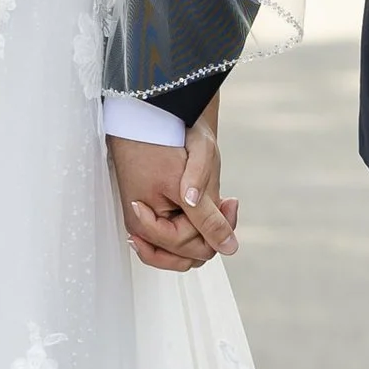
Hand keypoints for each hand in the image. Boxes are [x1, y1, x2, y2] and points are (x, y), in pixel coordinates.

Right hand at [108, 117, 237, 271]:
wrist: (152, 114)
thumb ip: (209, 216)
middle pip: (188, 254)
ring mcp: (143, 223)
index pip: (192, 248)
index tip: (228, 200)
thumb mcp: (196, 174)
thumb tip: (229, 248)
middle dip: (211, 231)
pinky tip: (203, 206)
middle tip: (225, 199)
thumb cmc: (170, 137)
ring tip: (214, 202)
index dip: (217, 228)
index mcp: (144, 221)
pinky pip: (175, 241)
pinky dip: (194, 229)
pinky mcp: (149, 216)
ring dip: (203, 232)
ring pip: (183, 251)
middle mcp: (140, 227)